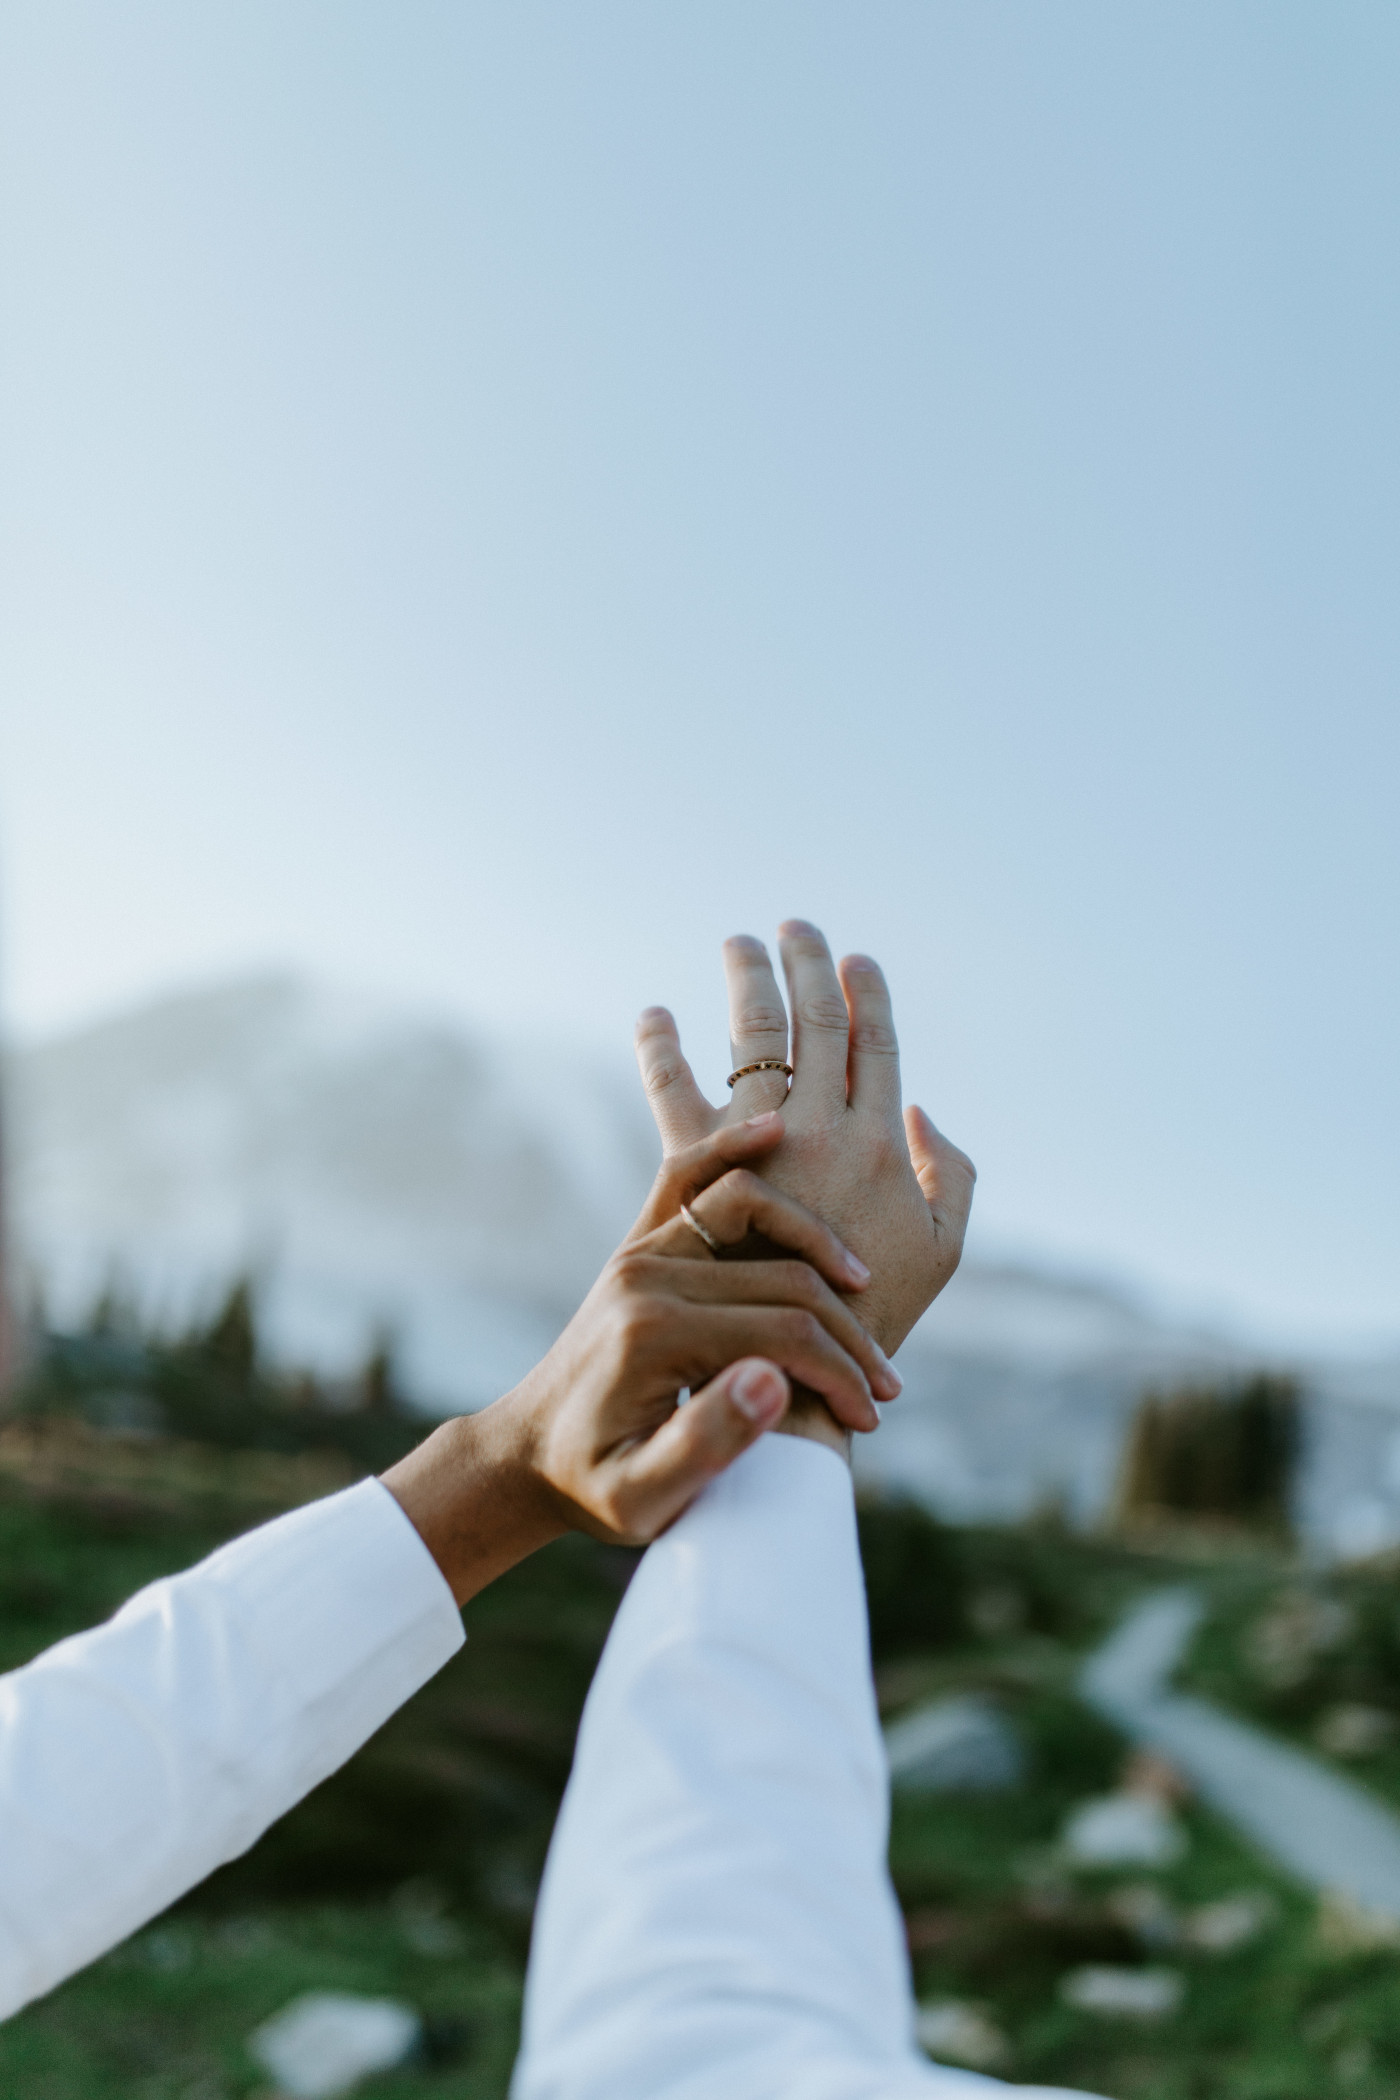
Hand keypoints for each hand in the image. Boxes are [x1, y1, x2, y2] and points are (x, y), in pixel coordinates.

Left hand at [382, 1117, 895, 1595]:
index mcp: (654, 1335)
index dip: (841, 1375)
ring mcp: (642, 1251)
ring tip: (864, 1286)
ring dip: (817, 1242)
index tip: (870, 1417)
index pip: (783, 1334)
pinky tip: (778, 1133)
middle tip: (886, 1386)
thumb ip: (705, 1445)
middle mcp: (646, 1276)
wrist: (528, 1456)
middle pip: (783, 1277)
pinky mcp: (644, 1244)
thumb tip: (774, 1381)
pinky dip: (736, 1148)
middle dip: (848, 1332)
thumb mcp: (641, 1497)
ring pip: (753, 1208)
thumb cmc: (593, 1487)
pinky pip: (695, 1177)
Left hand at [634, 920, 975, 1356]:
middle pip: (816, 1023)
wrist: (792, 1379)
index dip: (870, 996)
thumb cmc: (877, 1322)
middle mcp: (821, 1131)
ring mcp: (758, 1144)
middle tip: (796, 928)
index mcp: (880, 1146)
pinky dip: (660, 1047)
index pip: (878, 1046)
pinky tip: (652, 1014)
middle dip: (808, 966)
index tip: (858, 959)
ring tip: (739, 943)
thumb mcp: (946, 1254)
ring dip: (749, 981)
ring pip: (753, 1037)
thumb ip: (954, 1178)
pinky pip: (671, 1091)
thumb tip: (922, 1110)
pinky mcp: (697, 1170)